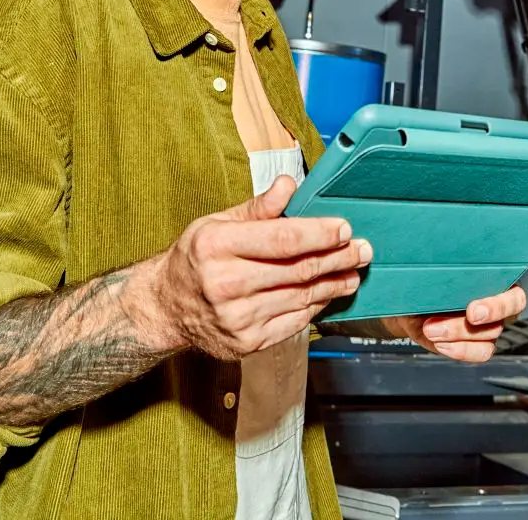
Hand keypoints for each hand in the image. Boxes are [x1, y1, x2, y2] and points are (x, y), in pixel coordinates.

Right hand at [153, 175, 371, 360]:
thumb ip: (258, 208)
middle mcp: (224, 284)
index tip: (344, 229)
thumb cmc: (194, 258)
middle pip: (297, 270)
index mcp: (216, 246)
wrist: (166, 307)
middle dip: (337, 258)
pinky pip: (293, 322)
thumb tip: (290, 185)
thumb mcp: (217, 223)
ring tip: (352, 273)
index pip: (281, 239)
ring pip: (301, 297)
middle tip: (362, 250)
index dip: (319, 234)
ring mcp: (236, 318)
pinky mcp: (246, 342)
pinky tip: (328, 294)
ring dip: (333, 284)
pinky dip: (315, 306)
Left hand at [385, 286, 526, 362]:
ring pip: (488, 337)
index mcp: (496, 280)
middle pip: (501, 319)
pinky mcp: (477, 344)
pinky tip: (439, 343)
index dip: (498, 306)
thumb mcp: (435, 273)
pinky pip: (479, 353)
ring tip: (430, 329)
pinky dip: (459, 351)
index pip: (513, 296)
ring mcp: (489, 326)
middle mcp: (497, 304)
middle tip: (460, 320)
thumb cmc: (428, 281)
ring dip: (457, 335)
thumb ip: (446, 275)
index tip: (472, 312)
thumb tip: (442, 272)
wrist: (412, 304)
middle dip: (473, 323)